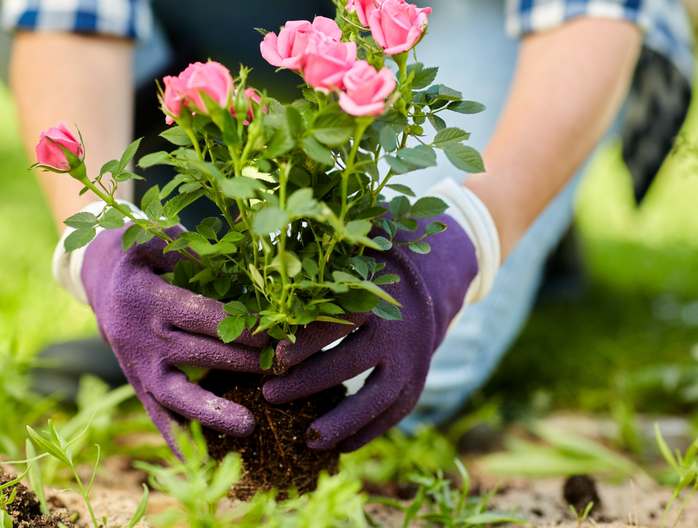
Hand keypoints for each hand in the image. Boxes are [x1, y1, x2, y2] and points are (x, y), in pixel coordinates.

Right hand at [80, 226, 270, 452]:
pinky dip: (179, 441)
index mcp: (148, 298)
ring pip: (175, 395)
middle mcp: (141, 337)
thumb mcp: (154, 240)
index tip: (272, 335)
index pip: (199, 315)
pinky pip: (159, 418)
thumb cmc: (140, 257)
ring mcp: (139, 367)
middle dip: (242, 363)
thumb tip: (231, 265)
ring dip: (212, 412)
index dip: (236, 326)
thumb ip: (190, 252)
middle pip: (196, 354)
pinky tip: (204, 466)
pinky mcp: (139, 386)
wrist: (98, 280)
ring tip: (249, 427)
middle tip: (283, 368)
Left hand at [262, 213, 478, 452]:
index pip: (338, 321)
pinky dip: (370, 433)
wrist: (429, 281)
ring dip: (341, 421)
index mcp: (375, 296)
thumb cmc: (370, 265)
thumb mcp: (352, 251)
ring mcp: (411, 360)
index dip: (307, 340)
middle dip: (308, 382)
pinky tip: (340, 447)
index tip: (273, 356)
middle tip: (269, 396)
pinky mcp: (417, 380)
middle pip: (351, 363)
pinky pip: (395, 413)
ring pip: (378, 398)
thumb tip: (272, 250)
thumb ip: (319, 252)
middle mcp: (397, 331)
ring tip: (306, 440)